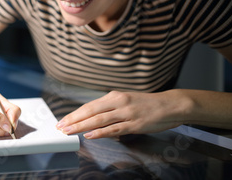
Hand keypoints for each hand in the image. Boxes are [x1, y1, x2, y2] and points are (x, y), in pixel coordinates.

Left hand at [56, 90, 186, 138]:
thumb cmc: (148, 104)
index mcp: (114, 96)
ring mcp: (126, 113)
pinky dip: (100, 132)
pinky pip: (114, 129)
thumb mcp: (126, 101)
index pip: (89, 105)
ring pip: (99, 120)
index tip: (63, 120)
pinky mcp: (134, 124)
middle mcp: (118, 102)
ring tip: (69, 131)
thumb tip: (94, 118)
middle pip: (90, 111)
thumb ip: (110, 108)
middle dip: (73, 120)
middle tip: (61, 127)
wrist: (171, 104)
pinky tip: (89, 135)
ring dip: (81, 126)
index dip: (75, 113)